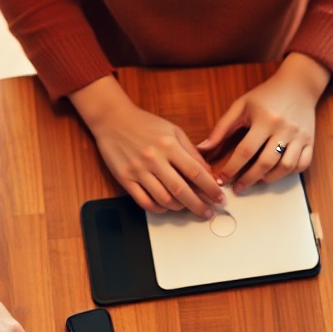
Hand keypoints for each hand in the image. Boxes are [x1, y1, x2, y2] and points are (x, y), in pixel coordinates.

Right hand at [71, 77, 224, 216]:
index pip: (195, 172)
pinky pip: (144, 202)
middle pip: (181, 190)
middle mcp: (154, 159)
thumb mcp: (173, 131)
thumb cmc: (145, 124)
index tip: (220, 198)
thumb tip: (208, 172)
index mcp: (169, 145)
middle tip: (208, 212)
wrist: (113, 119)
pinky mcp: (125, 179)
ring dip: (179, 208)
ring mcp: (138, 171)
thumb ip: (191, 151)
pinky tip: (166, 207)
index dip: (210, 188)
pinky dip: (158, 209)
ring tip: (187, 208)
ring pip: (163, 199)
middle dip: (198, 205)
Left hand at [198, 53, 327, 188]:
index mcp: (264, 119)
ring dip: (269, 179)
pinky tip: (276, 172)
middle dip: (249, 179)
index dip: (231, 168)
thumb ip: (222, 127)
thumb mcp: (241, 105)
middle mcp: (284, 129)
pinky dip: (289, 173)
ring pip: (286, 167)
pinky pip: (302, 164)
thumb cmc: (266, 95)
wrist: (299, 85)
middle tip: (238, 188)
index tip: (221, 180)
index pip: (245, 150)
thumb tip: (203, 148)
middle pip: (265, 162)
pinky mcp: (310, 141)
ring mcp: (299, 136)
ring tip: (256, 181)